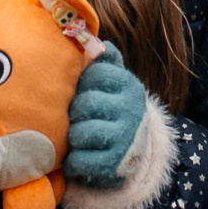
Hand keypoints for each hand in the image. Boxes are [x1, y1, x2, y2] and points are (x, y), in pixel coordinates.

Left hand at [64, 43, 149, 185]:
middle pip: (85, 103)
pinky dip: (73, 161)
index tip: (86, 92)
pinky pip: (80, 160)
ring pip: (80, 132)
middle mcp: (130, 110)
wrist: (133, 151)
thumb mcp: (115, 84)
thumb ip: (106, 62)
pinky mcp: (113, 165)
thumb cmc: (113, 109)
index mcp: (129, 85)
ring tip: (78, 137)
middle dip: (75, 112)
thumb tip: (100, 43)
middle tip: (78, 118)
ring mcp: (124, 138)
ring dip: (73, 137)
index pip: (94, 74)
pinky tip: (78, 157)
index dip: (83, 84)